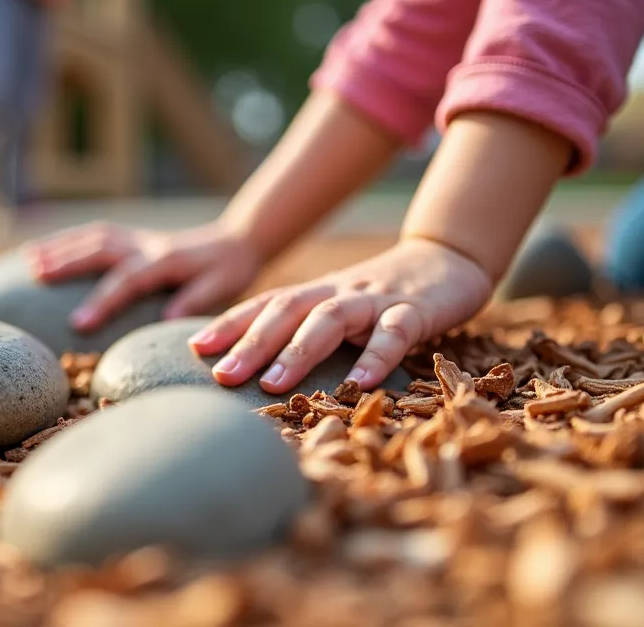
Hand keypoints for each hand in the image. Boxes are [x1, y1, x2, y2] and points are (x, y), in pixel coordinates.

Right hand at [24, 221, 263, 331]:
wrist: (237, 240)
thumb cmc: (230, 271)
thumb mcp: (223, 288)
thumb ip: (195, 301)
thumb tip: (167, 320)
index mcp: (167, 260)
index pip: (129, 280)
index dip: (103, 300)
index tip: (77, 324)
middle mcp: (147, 244)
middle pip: (101, 249)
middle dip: (67, 263)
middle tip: (35, 277)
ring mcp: (138, 238)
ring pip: (94, 237)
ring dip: (61, 247)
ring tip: (29, 261)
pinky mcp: (133, 238)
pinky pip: (96, 235)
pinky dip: (69, 241)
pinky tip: (45, 251)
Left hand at [187, 237, 493, 392]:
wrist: (449, 260)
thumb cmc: (382, 297)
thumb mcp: (337, 309)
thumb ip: (303, 330)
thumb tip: (255, 368)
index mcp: (316, 294)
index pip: (266, 305)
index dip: (230, 323)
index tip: (194, 348)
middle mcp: (337, 292)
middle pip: (287, 311)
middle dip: (252, 343)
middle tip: (222, 375)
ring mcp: (375, 300)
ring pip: (330, 319)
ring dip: (298, 350)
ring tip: (273, 384)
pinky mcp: (416, 311)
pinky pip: (394, 333)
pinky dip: (376, 356)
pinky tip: (361, 383)